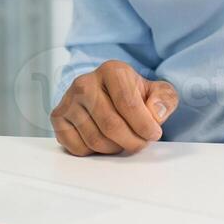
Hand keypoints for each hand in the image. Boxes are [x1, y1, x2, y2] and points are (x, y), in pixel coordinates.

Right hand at [50, 60, 178, 155]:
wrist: (107, 94)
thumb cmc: (134, 95)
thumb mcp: (158, 92)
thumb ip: (165, 100)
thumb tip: (155, 112)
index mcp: (112, 70)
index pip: (128, 104)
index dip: (144, 126)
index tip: (154, 134)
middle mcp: (85, 82)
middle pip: (111, 126)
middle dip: (132, 142)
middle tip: (140, 143)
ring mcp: (68, 100)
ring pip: (95, 140)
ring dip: (115, 148)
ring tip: (122, 140)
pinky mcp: (58, 117)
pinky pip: (78, 148)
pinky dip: (94, 153)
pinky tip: (103, 140)